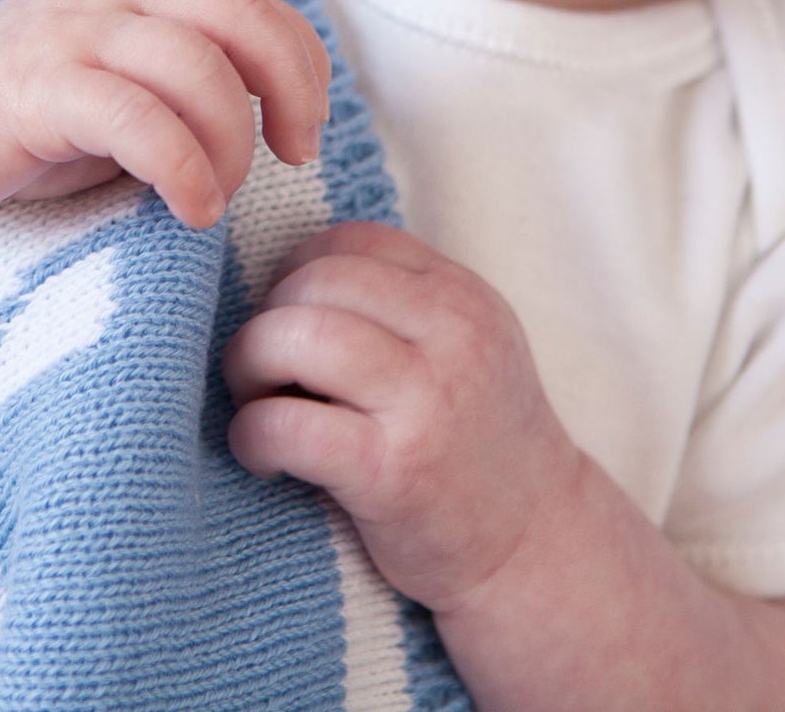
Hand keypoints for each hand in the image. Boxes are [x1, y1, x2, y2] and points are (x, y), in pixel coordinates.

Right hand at [0, 0, 330, 224]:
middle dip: (288, 87)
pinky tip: (189, 208)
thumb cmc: (22, 117)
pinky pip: (131, 114)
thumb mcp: (119, 90)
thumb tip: (272, 129)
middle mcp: (112, 1)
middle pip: (236, 15)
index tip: (303, 131)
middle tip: (291, 155)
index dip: (299, 62)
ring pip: (192, 65)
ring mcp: (69, 38)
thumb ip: (186, 90)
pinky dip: (182, 164)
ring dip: (229, 142)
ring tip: (216, 197)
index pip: (250, 1)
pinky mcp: (30, 89)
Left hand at [222, 221, 580, 612]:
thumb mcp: (465, 345)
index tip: (287, 318)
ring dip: (249, 365)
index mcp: (461, 296)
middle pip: (317, 281)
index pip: (352, 241)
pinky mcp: (393, 472)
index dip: (297, 271)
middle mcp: (452, 336)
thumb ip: (400, 304)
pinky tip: (262, 455)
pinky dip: (252, 434)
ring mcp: (425, 402)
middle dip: (266, 318)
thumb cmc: (475, 438)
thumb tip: (285, 280)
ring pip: (298, 338)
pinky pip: (289, 426)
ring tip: (254, 400)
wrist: (535, 542)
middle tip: (260, 366)